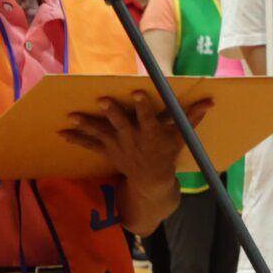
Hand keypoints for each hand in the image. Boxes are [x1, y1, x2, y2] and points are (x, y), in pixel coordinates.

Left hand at [60, 94, 197, 190]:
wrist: (151, 180)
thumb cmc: (166, 153)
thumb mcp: (181, 137)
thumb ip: (192, 118)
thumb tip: (211, 101)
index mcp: (151, 134)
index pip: (147, 118)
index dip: (143, 106)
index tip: (138, 92)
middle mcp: (133, 140)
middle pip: (121, 124)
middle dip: (112, 113)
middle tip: (103, 101)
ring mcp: (118, 146)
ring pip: (101, 133)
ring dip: (86, 125)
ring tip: (72, 117)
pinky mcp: (107, 150)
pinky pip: (90, 144)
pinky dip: (76, 139)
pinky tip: (61, 132)